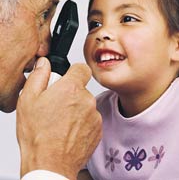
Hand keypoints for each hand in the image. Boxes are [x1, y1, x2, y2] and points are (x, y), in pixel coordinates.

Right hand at [16, 57, 101, 179]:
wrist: (50, 165)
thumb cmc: (38, 136)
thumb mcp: (28, 100)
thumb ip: (39, 76)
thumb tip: (45, 64)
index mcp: (71, 88)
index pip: (82, 68)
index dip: (74, 72)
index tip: (68, 78)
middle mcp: (86, 100)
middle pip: (81, 89)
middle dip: (71, 94)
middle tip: (56, 107)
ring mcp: (94, 116)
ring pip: (86, 105)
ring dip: (77, 110)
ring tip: (61, 123)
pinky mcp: (98, 130)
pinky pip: (91, 119)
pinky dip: (82, 123)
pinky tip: (68, 131)